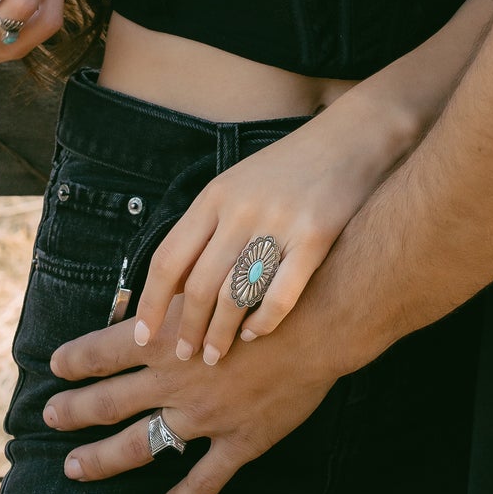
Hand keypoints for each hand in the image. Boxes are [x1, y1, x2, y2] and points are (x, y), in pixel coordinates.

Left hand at [45, 302, 338, 493]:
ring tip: (74, 466)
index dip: (74, 359)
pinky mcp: (238, 441)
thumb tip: (139, 298)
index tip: (54, 365)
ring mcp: (203, 417)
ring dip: (102, 458)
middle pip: (109, 401)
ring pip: (139, 445)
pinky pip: (203, 480)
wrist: (320, 318)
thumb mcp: (210, 277)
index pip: (103, 350)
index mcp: (165, 336)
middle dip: (74, 411)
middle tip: (49, 417)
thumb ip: (173, 292)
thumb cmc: (268, 286)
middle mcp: (175, 380)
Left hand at [130, 88, 411, 365]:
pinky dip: (263, 323)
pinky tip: (256, 334)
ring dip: (220, 334)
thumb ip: (205, 227)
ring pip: (235, 297)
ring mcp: (278, 222)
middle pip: (198, 286)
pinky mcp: (315, 236)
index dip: (149, 304)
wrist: (351, 137)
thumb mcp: (237, 185)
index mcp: (215, 195)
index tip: (141, 336)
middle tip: (183, 356)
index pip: (168, 259)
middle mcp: (241, 209)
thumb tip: (171, 285)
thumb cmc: (289, 168)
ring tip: (216, 356)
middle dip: (186, 329)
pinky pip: (280, 296)